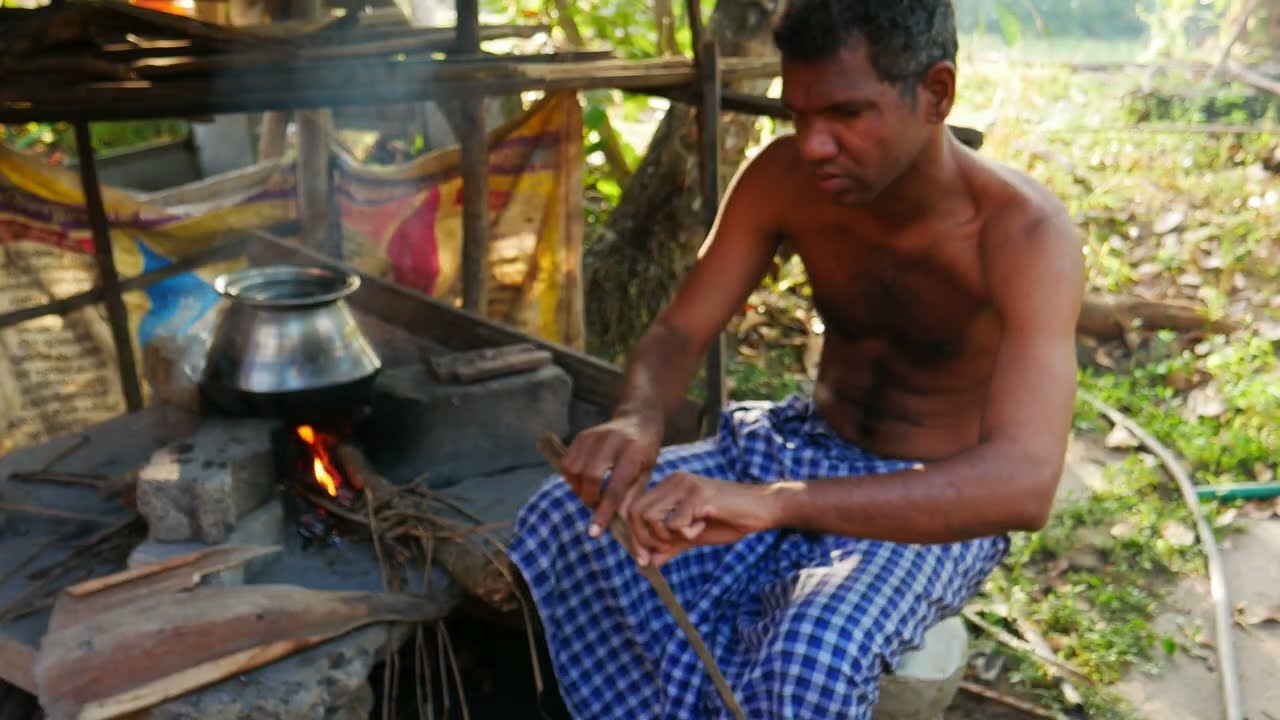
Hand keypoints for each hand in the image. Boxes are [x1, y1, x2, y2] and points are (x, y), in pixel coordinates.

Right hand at [559, 413, 661, 534]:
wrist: (638, 417)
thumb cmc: (644, 452)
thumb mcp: (645, 475)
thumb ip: (630, 500)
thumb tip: (619, 529)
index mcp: (633, 453)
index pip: (615, 488)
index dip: (603, 513)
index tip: (594, 533)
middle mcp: (612, 441)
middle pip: (590, 478)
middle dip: (590, 499)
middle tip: (596, 505)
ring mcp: (594, 436)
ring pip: (574, 470)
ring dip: (579, 488)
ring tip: (592, 491)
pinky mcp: (581, 436)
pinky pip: (567, 463)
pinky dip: (572, 477)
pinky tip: (585, 480)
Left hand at [624, 472, 784, 567]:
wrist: (762, 509)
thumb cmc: (730, 520)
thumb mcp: (693, 536)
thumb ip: (669, 546)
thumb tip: (647, 564)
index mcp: (669, 486)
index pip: (633, 510)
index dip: (634, 537)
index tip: (643, 560)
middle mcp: (673, 480)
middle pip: (635, 513)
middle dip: (645, 540)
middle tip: (666, 549)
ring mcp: (685, 485)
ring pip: (651, 517)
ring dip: (666, 536)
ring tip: (690, 533)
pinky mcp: (698, 494)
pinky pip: (675, 522)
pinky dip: (686, 533)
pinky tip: (703, 525)